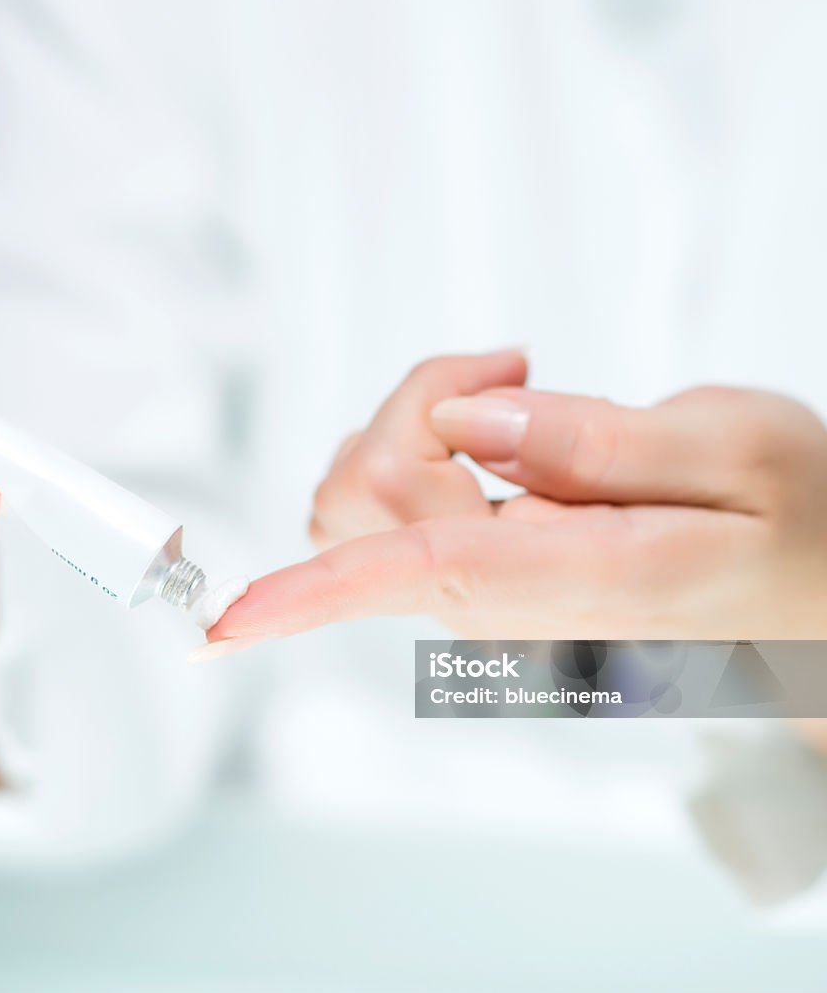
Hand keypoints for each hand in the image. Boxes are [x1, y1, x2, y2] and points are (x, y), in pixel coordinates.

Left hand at [203, 358, 826, 653]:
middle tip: (511, 370)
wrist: (812, 592)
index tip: (224, 623)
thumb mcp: (736, 448)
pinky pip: (386, 510)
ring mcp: (479, 594)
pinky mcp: (473, 575)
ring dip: (406, 423)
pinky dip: (415, 444)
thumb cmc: (796, 525)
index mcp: (574, 574)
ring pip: (357, 504)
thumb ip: (594, 440)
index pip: (419, 568)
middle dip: (409, 407)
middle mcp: (502, 601)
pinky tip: (490, 430)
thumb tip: (469, 424)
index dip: (312, 593)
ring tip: (515, 396)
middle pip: (361, 499)